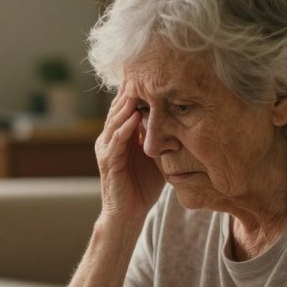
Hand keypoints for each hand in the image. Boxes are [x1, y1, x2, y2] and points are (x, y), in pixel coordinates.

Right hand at [95, 83, 165, 222]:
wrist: (128, 215)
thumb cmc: (143, 187)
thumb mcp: (155, 156)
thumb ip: (160, 138)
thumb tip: (180, 120)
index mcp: (120, 136)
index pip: (126, 107)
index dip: (137, 91)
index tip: (152, 74)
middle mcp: (109, 139)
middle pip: (119, 108)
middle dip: (130, 91)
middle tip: (143, 72)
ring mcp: (106, 150)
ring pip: (115, 121)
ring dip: (126, 105)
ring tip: (138, 88)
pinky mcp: (108, 162)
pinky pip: (116, 141)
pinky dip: (124, 128)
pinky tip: (134, 117)